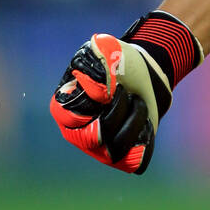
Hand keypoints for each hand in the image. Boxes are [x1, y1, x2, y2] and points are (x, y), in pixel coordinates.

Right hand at [50, 11, 201, 173]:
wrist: (145, 75)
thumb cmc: (120, 62)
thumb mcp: (107, 48)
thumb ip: (96, 59)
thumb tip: (98, 90)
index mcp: (64, 108)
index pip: (71, 117)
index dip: (99, 101)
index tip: (115, 85)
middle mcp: (76, 133)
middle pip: (97, 137)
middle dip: (120, 110)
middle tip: (128, 93)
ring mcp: (97, 149)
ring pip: (117, 150)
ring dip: (136, 120)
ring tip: (137, 103)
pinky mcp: (120, 158)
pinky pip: (134, 161)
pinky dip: (145, 138)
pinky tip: (144, 122)